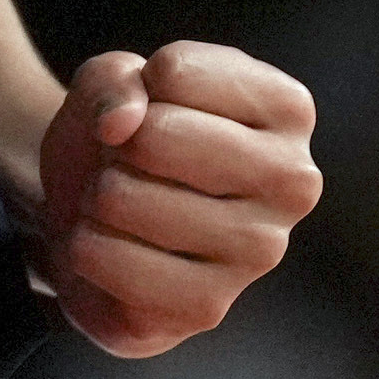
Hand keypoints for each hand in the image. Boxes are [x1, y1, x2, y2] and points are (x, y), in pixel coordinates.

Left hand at [34, 40, 320, 355]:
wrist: (99, 222)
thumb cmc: (124, 138)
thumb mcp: (112, 83)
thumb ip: (114, 82)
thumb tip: (120, 124)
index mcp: (288, 110)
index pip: (174, 72)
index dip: (135, 88)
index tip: (150, 111)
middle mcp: (293, 182)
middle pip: (152, 136)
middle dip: (116, 147)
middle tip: (132, 165)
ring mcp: (259, 252)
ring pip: (122, 197)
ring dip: (98, 197)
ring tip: (124, 206)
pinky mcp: (209, 307)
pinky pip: (107, 259)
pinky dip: (85, 247)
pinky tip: (114, 249)